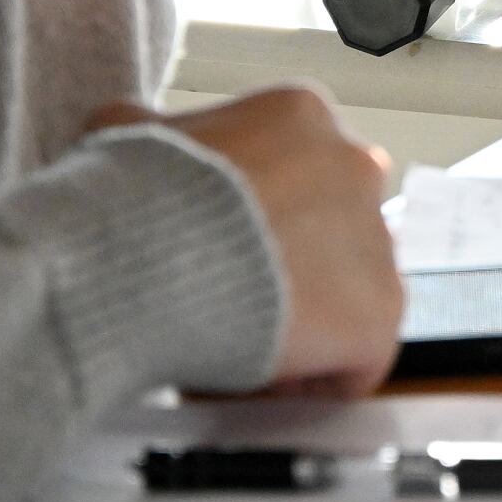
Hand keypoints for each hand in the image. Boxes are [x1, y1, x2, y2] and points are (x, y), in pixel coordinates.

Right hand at [87, 89, 401, 398]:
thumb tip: (139, 136)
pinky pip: (355, 362)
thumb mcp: (121, 134)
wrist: (144, 253)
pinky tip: (256, 384)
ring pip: (346, 299)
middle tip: (223, 305)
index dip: (251, 229)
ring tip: (232, 347)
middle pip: (331, 235)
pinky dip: (306, 380)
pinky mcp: (379, 313)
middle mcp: (355, 167)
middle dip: (283, 275)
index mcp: (301, 117)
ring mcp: (376, 241)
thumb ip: (150, 133)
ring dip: (297, 327)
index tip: (212, 261)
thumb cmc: (127, 195)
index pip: (297, 177)